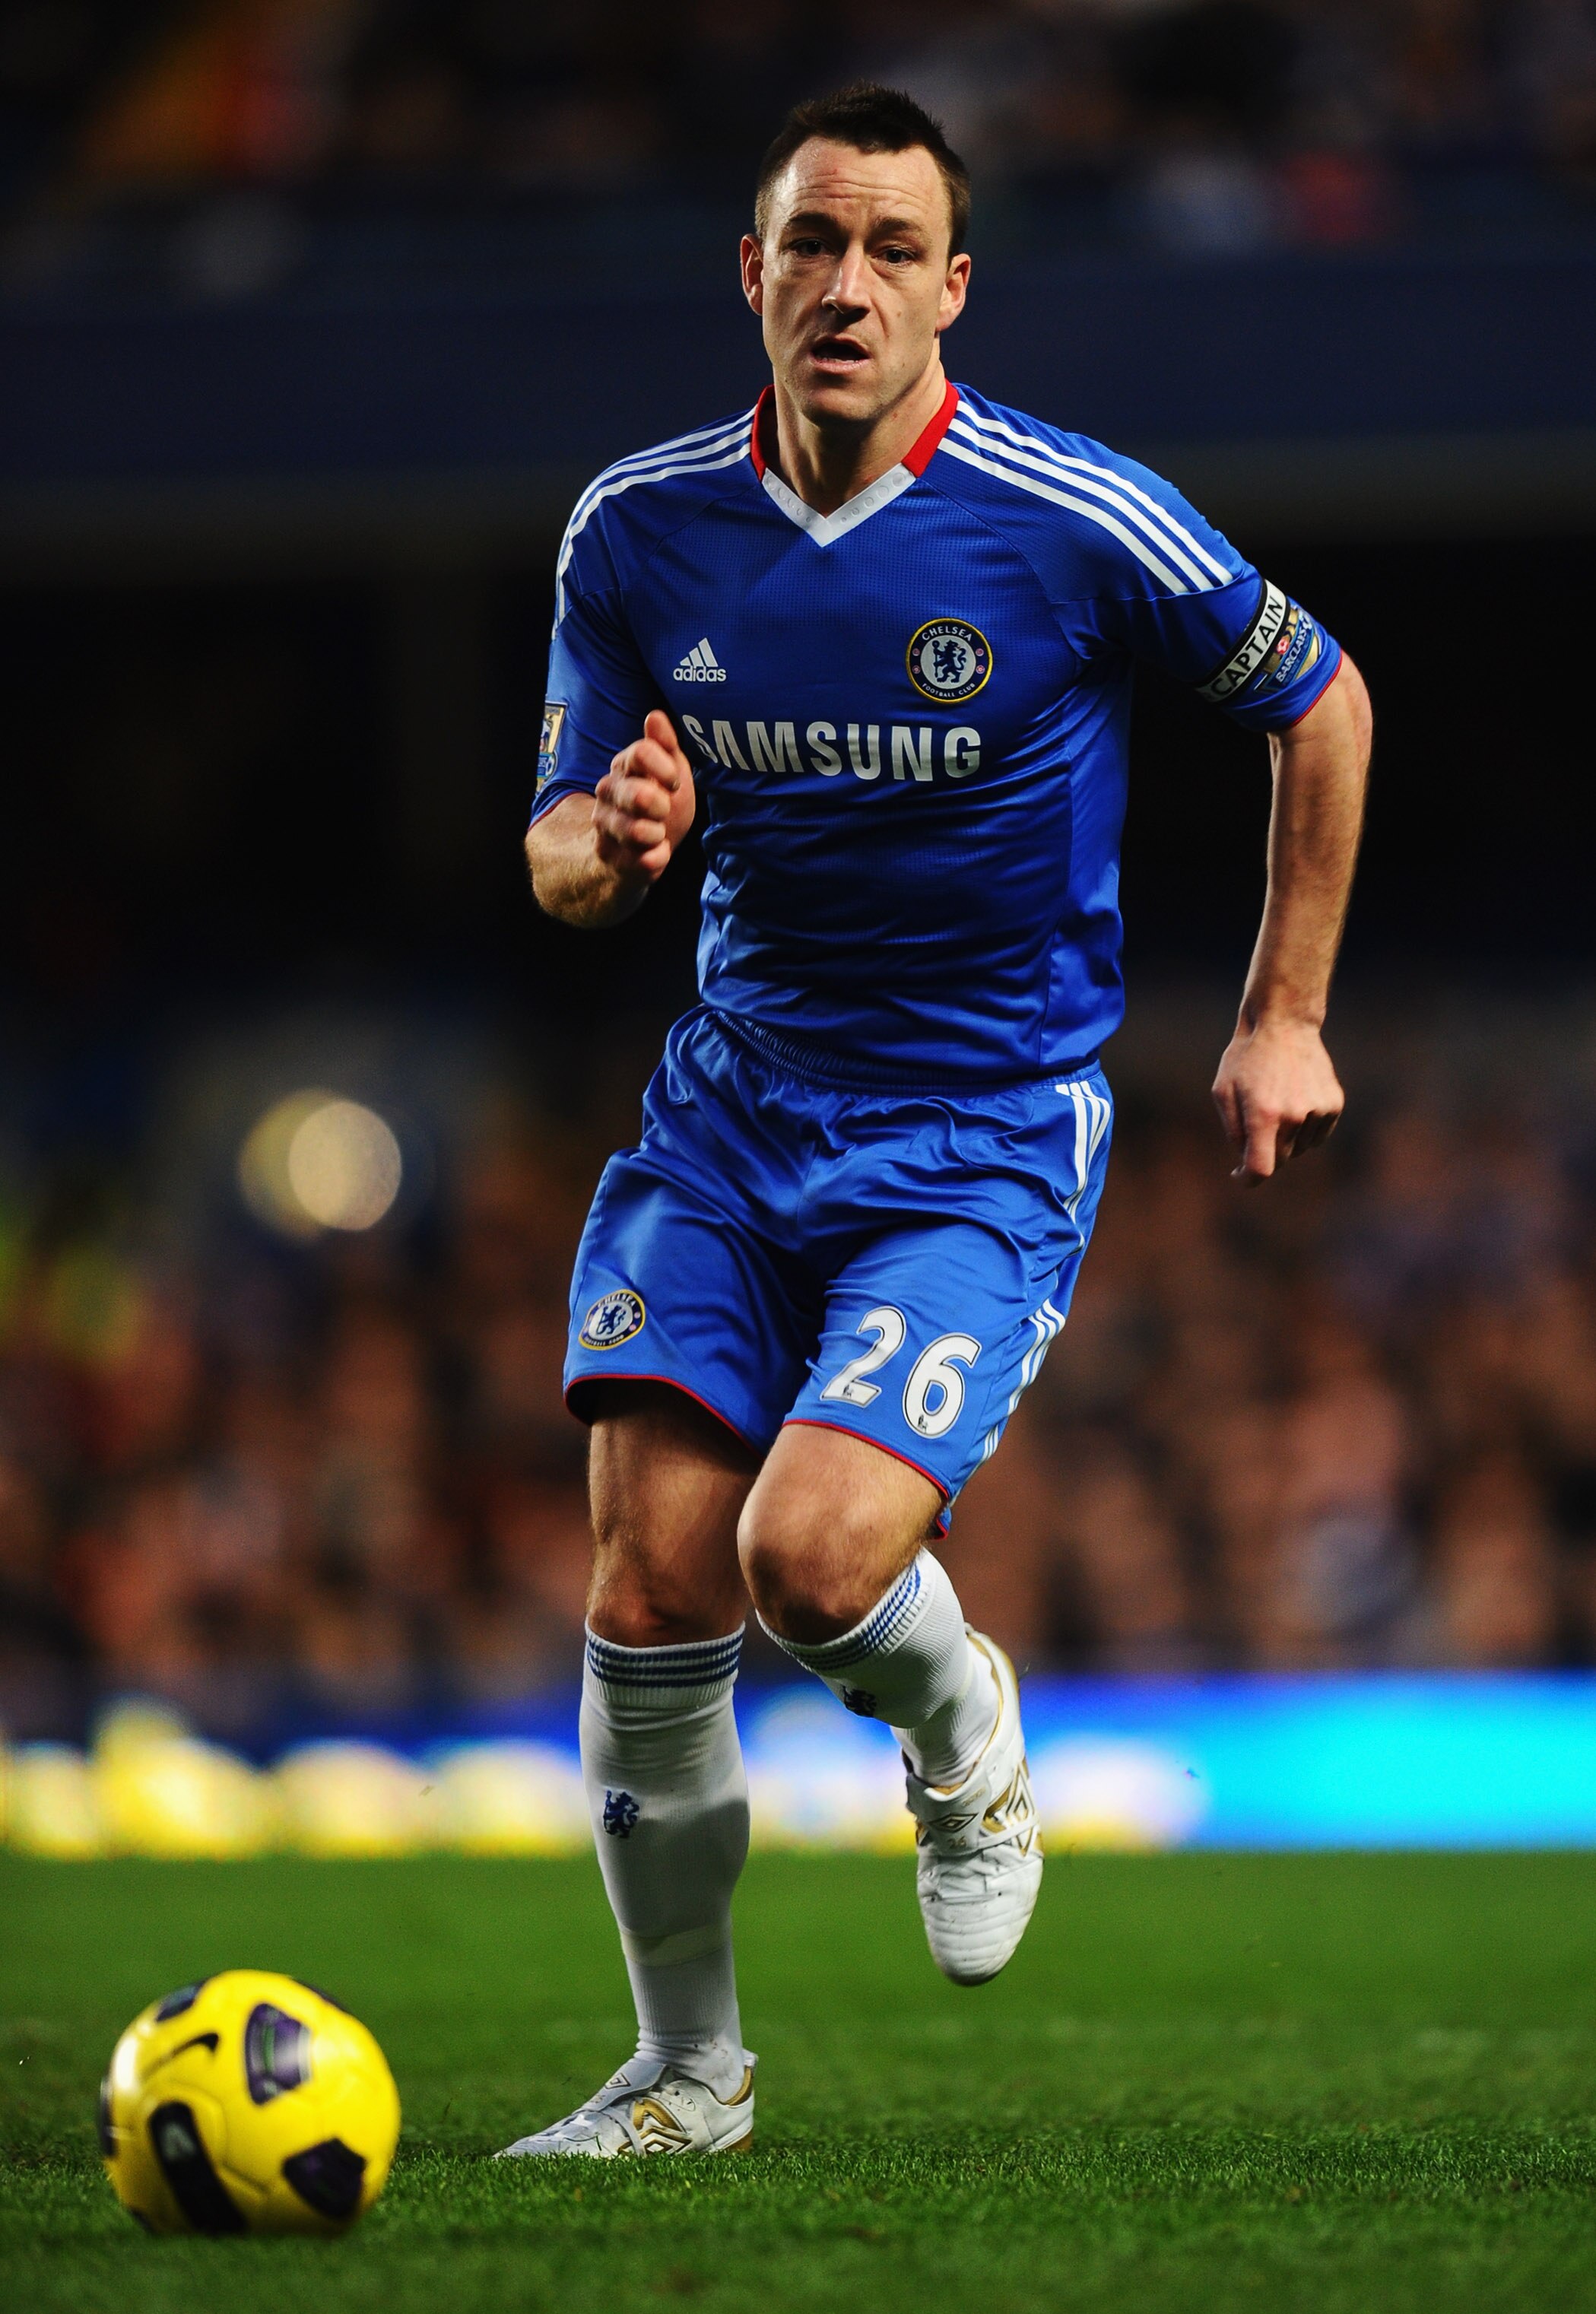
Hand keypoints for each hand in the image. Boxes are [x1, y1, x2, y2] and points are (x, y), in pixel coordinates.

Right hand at [592, 710, 695, 883]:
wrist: (641, 848)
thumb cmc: (660, 803)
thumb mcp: (670, 771)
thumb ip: (665, 745)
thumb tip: (655, 716)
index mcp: (624, 766)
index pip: (640, 753)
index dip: (664, 768)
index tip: (673, 781)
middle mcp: (608, 793)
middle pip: (637, 794)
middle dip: (660, 804)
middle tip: (663, 809)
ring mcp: (606, 825)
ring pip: (636, 831)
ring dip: (657, 834)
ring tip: (657, 832)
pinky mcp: (611, 857)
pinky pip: (644, 861)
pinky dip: (658, 858)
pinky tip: (655, 851)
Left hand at [1211, 1017, 1343, 1186]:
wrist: (1283, 1023)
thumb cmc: (1245, 1057)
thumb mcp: (1223, 1092)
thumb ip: (1234, 1131)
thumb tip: (1245, 1160)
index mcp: (1263, 1114)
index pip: (1261, 1168)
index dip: (1248, 1179)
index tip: (1240, 1176)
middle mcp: (1294, 1116)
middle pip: (1281, 1159)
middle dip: (1266, 1152)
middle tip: (1255, 1126)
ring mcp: (1318, 1110)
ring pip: (1299, 1147)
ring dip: (1286, 1138)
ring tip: (1276, 1103)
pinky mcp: (1334, 1104)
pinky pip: (1317, 1135)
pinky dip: (1305, 1129)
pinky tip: (1295, 1101)